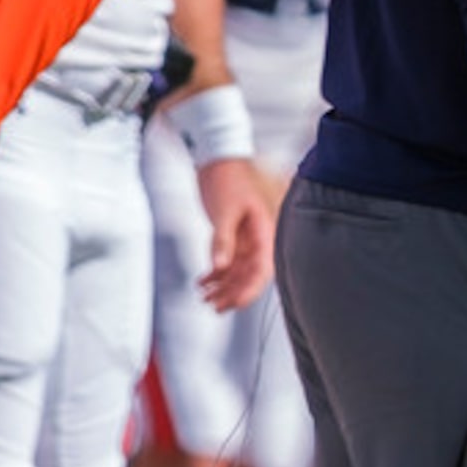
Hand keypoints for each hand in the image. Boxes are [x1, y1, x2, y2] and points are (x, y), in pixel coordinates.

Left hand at [194, 158, 274, 312]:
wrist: (218, 159)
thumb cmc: (227, 180)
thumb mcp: (224, 211)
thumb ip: (222, 240)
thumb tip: (219, 267)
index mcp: (264, 233)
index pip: (261, 270)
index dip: (249, 290)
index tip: (234, 304)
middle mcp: (257, 240)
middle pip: (249, 275)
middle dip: (233, 293)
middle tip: (215, 307)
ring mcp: (245, 240)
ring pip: (237, 272)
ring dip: (223, 287)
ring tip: (205, 299)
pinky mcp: (233, 237)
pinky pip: (227, 262)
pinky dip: (215, 274)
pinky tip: (202, 283)